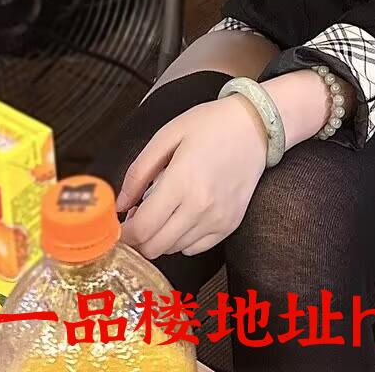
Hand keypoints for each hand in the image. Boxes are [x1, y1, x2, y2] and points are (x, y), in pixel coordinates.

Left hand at [117, 96, 267, 258]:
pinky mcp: (229, 226)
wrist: (256, 126)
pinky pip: (195, 248)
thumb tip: (121, 205)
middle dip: (139, 238)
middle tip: (139, 216)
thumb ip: (139, 171)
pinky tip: (183, 215)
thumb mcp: (167, 135)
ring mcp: (217, 220)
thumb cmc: (211, 124)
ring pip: (174, 249)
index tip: (119, 225)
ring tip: (163, 210)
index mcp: (182, 182)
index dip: (125, 234)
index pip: (143, 229)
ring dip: (160, 237)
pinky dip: (182, 239)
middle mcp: (200, 207)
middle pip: (155, 247)